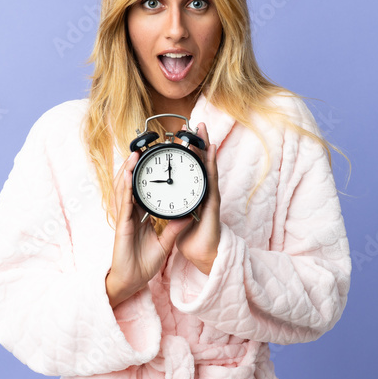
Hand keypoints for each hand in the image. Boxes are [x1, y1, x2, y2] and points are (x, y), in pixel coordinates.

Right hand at [105, 151, 189, 306]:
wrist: (132, 281)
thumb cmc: (143, 265)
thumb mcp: (164, 243)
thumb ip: (174, 228)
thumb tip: (187, 215)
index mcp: (139, 217)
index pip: (142, 192)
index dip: (145, 177)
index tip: (153, 162)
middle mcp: (130, 215)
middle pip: (130, 186)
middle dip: (133, 168)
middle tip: (141, 150)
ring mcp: (124, 219)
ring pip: (124, 190)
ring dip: (127, 172)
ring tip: (133, 155)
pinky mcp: (121, 226)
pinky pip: (124, 204)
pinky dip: (125, 189)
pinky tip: (127, 176)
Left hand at [171, 122, 219, 274]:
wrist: (203, 254)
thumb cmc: (191, 238)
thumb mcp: (176, 219)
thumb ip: (172, 209)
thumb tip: (165, 203)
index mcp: (193, 194)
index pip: (191, 169)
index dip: (190, 153)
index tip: (185, 137)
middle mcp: (203, 192)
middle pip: (201, 163)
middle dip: (200, 143)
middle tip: (197, 124)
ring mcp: (209, 195)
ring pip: (208, 166)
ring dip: (206, 147)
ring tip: (203, 129)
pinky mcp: (212, 201)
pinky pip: (210, 178)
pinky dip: (210, 163)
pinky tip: (210, 150)